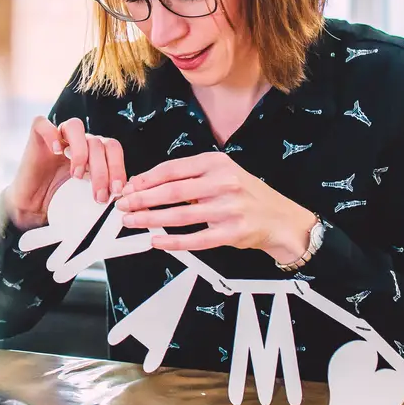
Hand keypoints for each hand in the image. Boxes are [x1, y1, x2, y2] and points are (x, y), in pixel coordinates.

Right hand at [5, 116, 125, 230]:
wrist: (31, 208)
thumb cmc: (58, 202)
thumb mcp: (87, 198)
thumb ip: (104, 191)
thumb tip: (125, 196)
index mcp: (94, 152)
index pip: (113, 149)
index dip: (118, 167)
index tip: (117, 191)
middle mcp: (78, 141)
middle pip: (97, 142)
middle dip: (102, 170)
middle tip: (99, 195)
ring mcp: (57, 136)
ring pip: (75, 126)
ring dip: (81, 151)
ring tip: (77, 175)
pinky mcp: (37, 136)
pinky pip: (43, 124)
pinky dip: (51, 134)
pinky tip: (56, 151)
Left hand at [114, 152, 316, 261]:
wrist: (280, 218)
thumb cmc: (245, 194)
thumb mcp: (222, 173)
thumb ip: (190, 177)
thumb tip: (149, 185)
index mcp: (216, 163)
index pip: (172, 169)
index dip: (146, 179)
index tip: (130, 187)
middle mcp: (223, 183)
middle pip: (172, 191)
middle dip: (142, 199)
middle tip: (123, 205)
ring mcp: (228, 209)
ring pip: (179, 215)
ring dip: (150, 219)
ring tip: (132, 222)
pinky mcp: (231, 233)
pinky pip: (195, 239)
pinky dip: (173, 241)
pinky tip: (156, 241)